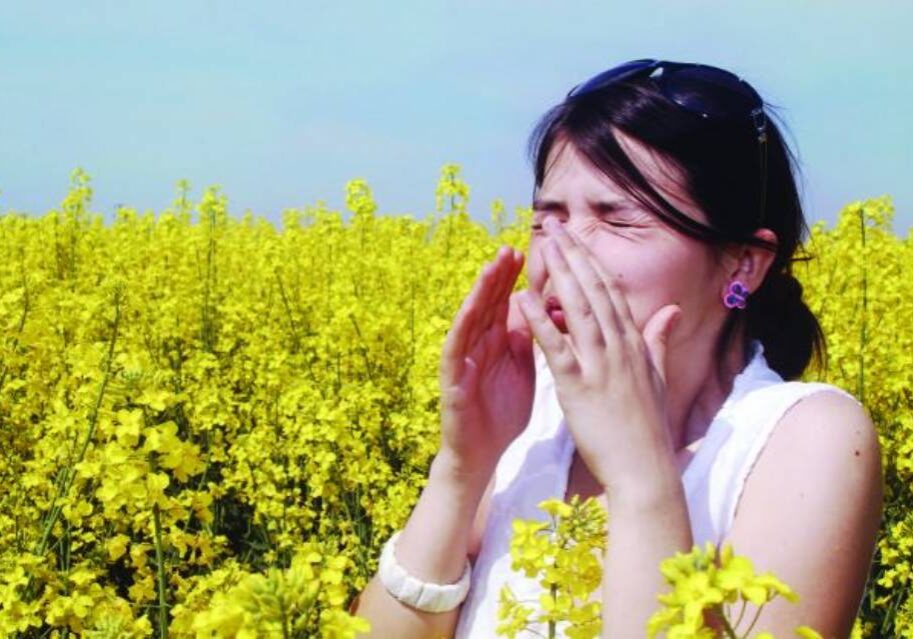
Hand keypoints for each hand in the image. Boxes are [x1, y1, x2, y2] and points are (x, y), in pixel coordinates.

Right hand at [438, 246, 536, 478]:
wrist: (483, 454)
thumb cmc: (502, 413)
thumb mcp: (522, 370)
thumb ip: (526, 341)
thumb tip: (539, 309)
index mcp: (498, 342)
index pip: (506, 302)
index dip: (516, 278)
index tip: (532, 252)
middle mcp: (478, 345)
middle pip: (488, 303)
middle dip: (499, 275)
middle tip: (511, 247)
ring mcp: (463, 359)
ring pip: (471, 317)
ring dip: (480, 292)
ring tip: (491, 267)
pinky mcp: (452, 379)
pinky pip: (456, 348)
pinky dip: (463, 326)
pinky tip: (471, 308)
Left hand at [516, 218, 681, 495]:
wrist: (645, 469)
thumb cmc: (648, 428)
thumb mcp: (656, 377)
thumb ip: (659, 340)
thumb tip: (672, 310)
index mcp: (634, 343)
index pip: (611, 292)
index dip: (591, 261)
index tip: (576, 239)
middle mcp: (619, 347)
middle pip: (594, 290)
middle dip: (574, 255)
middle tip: (555, 227)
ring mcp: (601, 365)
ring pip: (578, 309)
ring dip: (559, 275)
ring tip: (543, 246)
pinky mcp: (579, 387)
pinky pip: (557, 347)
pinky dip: (540, 321)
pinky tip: (523, 298)